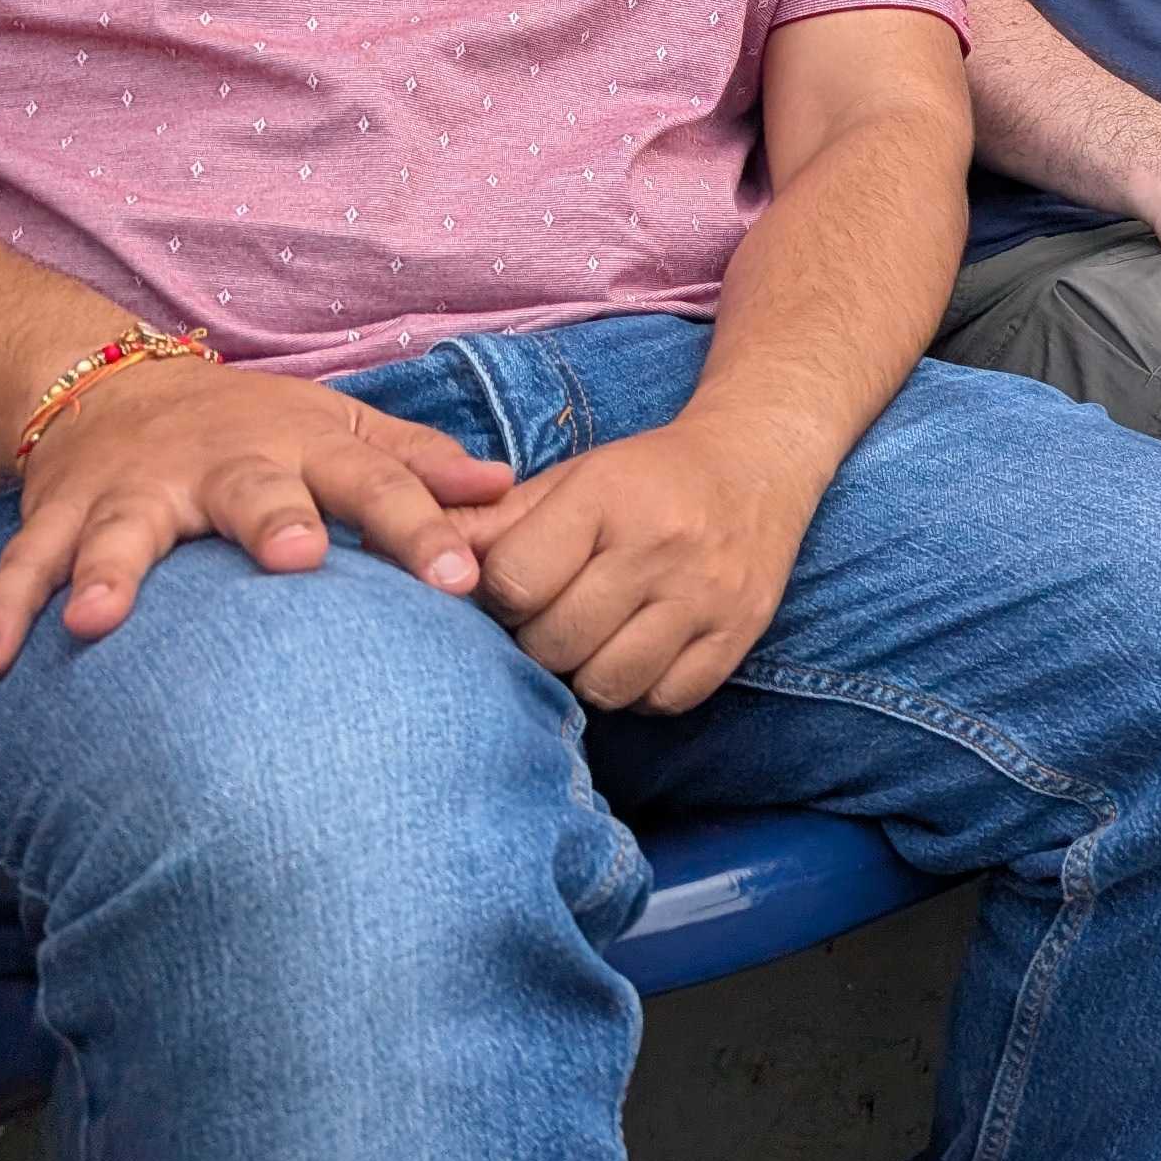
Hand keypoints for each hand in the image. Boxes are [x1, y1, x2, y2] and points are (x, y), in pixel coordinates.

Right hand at [0, 357, 511, 678]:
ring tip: (97, 620)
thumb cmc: (259, 429)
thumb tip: (507, 488)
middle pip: (255, 491)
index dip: (424, 529)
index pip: (378, 486)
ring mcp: (135, 490)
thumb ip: (418, 463)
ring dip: (109, 572)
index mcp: (303, 449)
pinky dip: (1, 610)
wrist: (121, 386)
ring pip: (124, 529)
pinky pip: (24, 565)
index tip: (464, 580)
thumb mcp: (343, 430)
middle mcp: (222, 465)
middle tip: (298, 557)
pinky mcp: (61, 515)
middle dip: (275, 521)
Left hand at [457, 414, 818, 712]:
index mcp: (608, 496)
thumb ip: (490, 525)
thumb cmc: (646, 479)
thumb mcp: (570, 481)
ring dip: (589, 673)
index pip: (515, 582)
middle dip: (541, 640)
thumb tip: (401, 557)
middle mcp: (661, 545)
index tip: (519, 588)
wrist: (759, 462)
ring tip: (597, 639)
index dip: (501, 598)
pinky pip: (666, 699)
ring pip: (609, 683)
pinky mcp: (741, 631)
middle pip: (556, 642)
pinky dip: (643, 689)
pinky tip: (641, 652)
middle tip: (556, 617)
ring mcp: (707, 593)